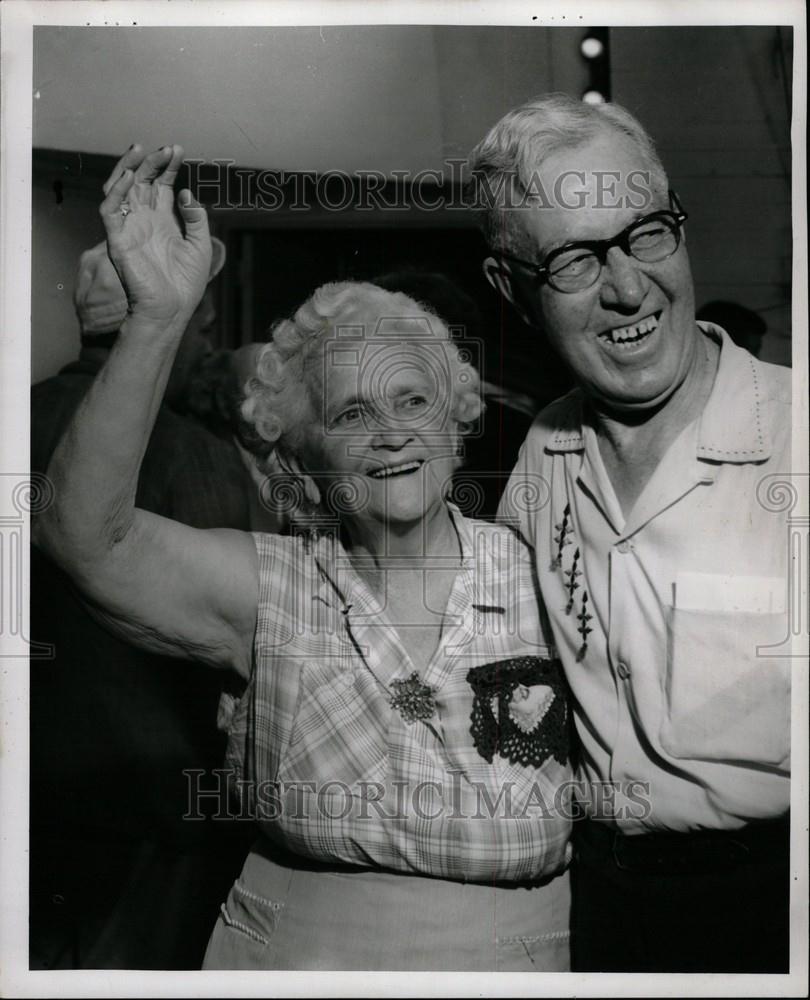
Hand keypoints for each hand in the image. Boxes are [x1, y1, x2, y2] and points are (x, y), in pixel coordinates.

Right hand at [99, 144, 211, 325]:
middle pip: (142, 181)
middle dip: (152, 162)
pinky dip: (118, 191)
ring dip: (131, 168)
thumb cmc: (186, 283)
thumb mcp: (201, 246)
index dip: (168, 166)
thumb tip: (185, 191)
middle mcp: (144, 220)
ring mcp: (129, 228)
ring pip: (122, 189)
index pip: (161, 185)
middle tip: (166, 149)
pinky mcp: (117, 240)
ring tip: (143, 151)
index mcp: (163, 220)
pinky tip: (132, 177)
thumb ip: (195, 218)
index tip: (178, 150)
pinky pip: (110, 210)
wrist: (172, 310)